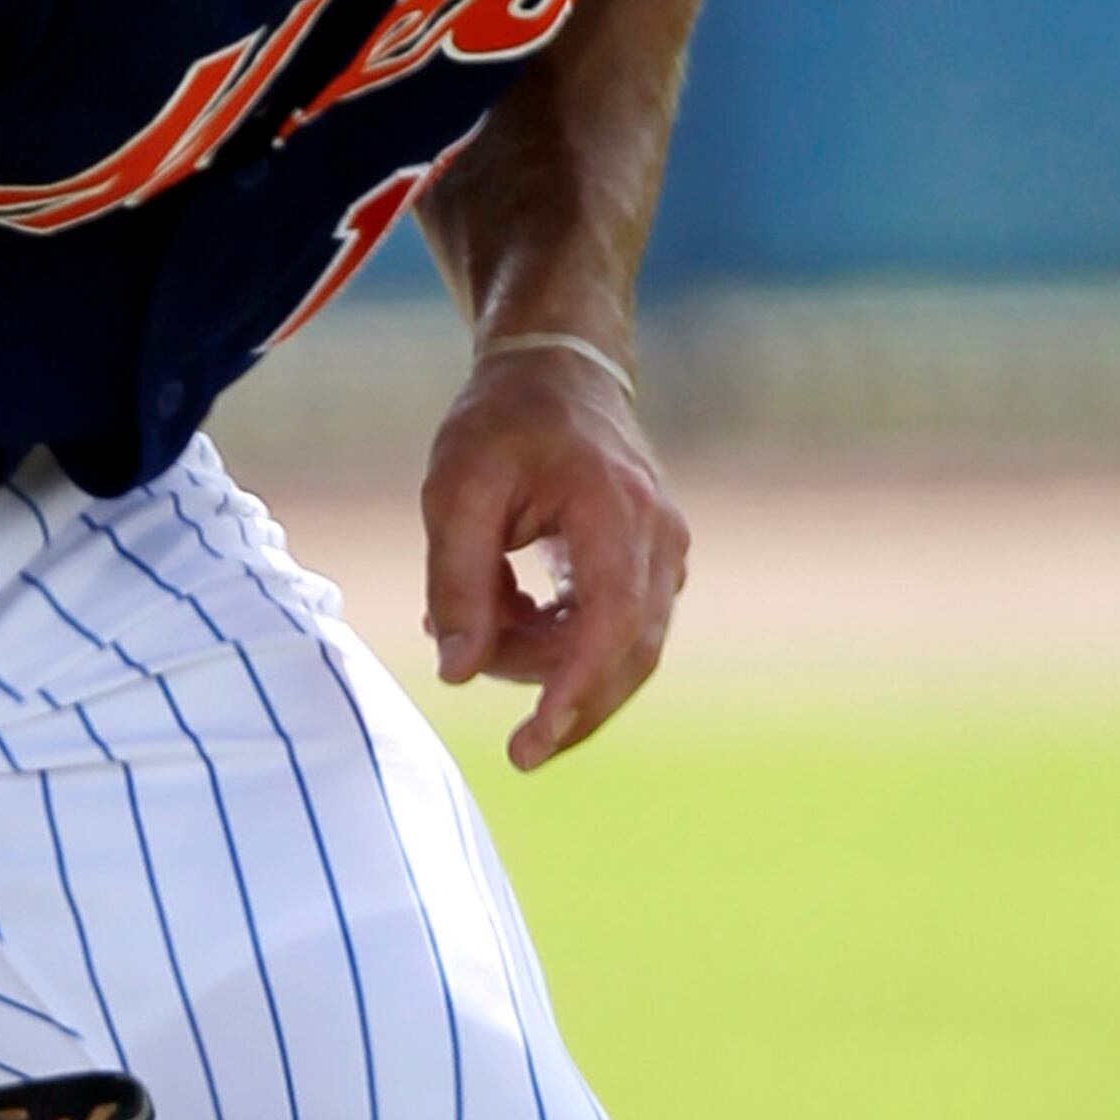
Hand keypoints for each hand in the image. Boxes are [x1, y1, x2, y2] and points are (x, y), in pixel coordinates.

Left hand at [418, 343, 687, 770]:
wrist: (558, 370)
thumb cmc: (502, 422)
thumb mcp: (455, 491)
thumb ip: (458, 583)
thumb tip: (456, 673)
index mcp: (617, 514)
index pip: (608, 630)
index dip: (571, 697)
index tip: (529, 749)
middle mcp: (660, 541)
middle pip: (626, 659)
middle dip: (559, 702)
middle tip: (500, 726)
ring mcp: (664, 555)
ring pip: (618, 652)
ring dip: (543, 660)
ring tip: (471, 616)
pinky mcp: (651, 567)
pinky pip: (612, 631)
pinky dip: (558, 642)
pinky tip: (504, 612)